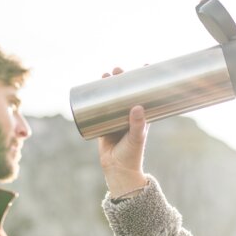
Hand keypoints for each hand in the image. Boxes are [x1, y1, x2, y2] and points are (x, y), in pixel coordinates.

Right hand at [97, 67, 148, 197]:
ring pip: (111, 98)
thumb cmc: (132, 154)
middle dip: (122, 79)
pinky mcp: (103, 124)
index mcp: (141, 116)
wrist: (117, 170)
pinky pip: (99, 109)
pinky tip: (91, 89)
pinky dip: (96, 99)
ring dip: (108, 86)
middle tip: (118, 70)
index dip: (144, 80)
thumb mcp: (137, 137)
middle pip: (125, 92)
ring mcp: (115, 119)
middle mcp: (128, 115)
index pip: (144, 94)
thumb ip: (137, 124)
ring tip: (104, 76)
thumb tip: (137, 107)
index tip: (144, 66)